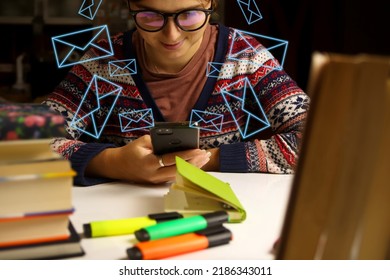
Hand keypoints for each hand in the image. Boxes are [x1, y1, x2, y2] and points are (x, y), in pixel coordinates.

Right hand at [86, 135, 210, 183]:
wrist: (117, 166)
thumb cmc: (130, 151)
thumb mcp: (142, 142)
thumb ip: (159, 141)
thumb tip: (177, 141)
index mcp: (149, 163)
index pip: (172, 159)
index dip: (187, 155)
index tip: (199, 150)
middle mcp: (154, 175)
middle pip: (179, 170)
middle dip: (195, 162)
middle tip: (206, 154)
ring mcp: (156, 181)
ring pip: (179, 175)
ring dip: (193, 167)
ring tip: (204, 159)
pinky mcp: (158, 182)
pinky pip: (175, 176)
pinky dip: (186, 170)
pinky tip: (196, 165)